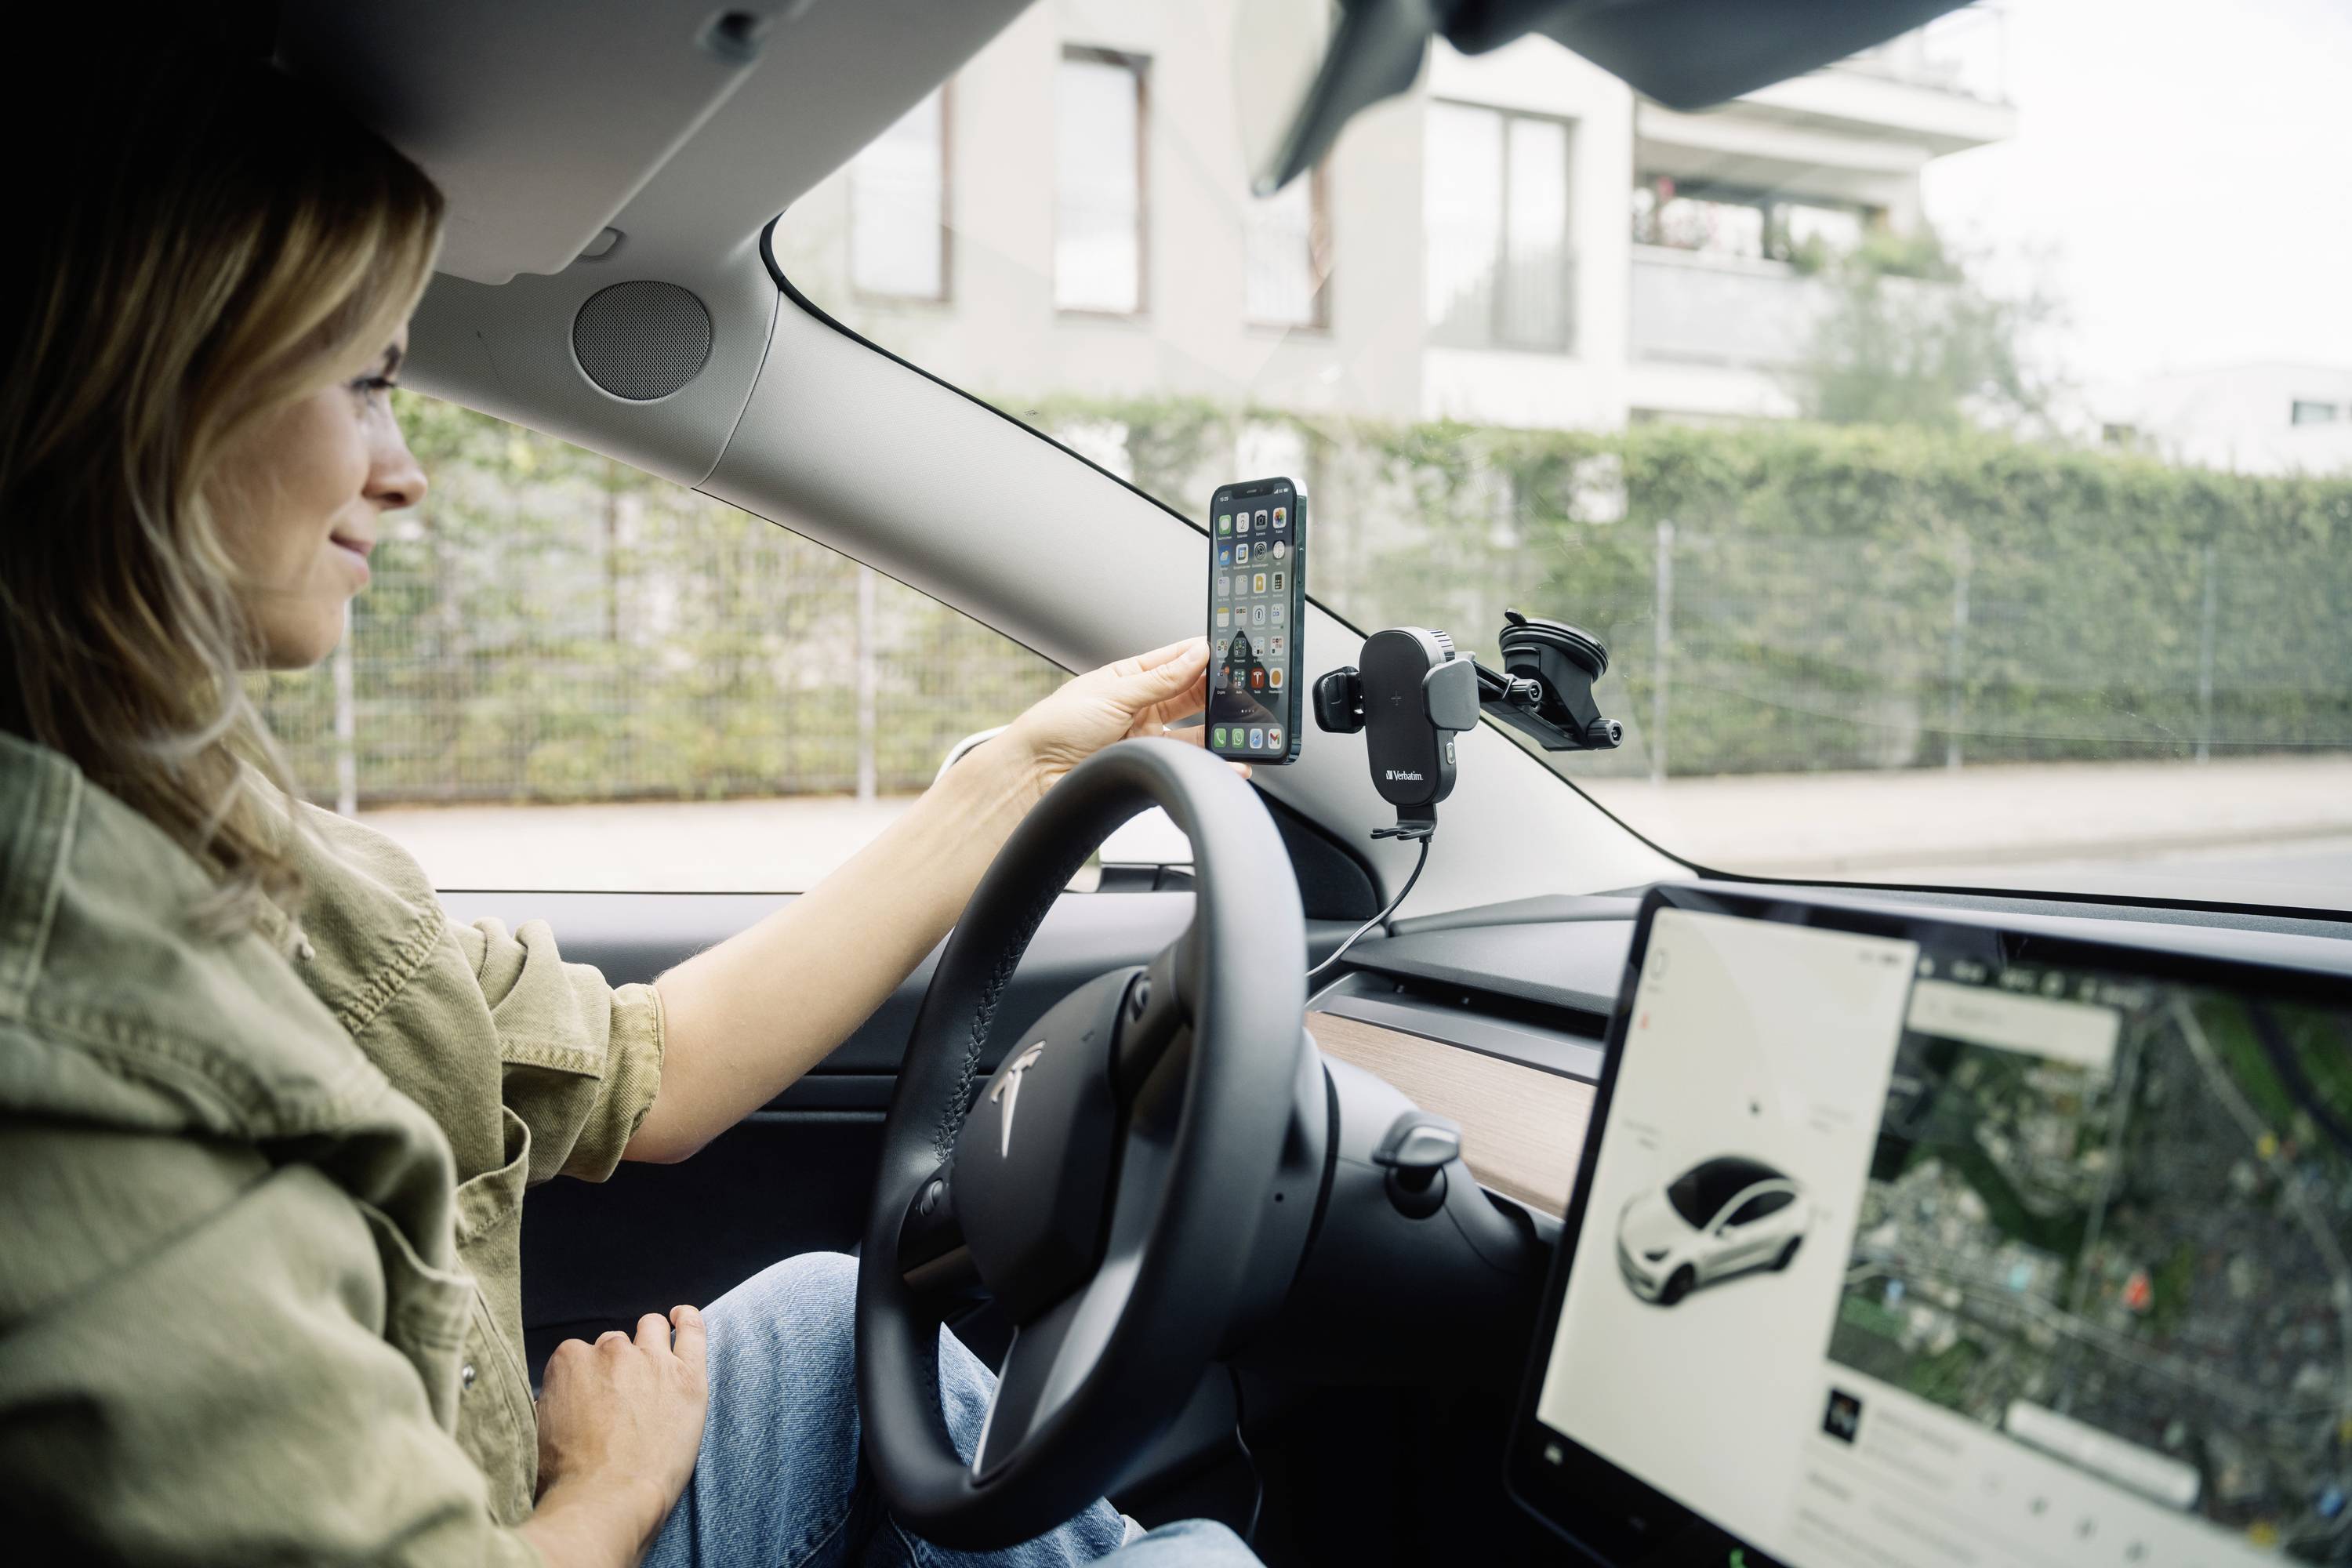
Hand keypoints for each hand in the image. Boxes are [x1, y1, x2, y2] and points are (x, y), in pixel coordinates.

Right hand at [521, 1307, 707, 1565]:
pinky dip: (688, 1320)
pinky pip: (693, 1331)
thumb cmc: (567, 1478)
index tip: (591, 1400)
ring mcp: (652, 1360)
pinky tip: (683, 1319)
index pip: (580, 1354)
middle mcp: (611, 1351)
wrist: (606, 1502)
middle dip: (617, 1365)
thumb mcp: (538, 1429)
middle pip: (616, 1344)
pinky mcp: (687, 1376)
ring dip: (650, 1341)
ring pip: (651, 1329)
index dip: (587, 1378)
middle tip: (622, 1400)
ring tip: (652, 1366)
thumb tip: (555, 1394)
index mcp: (570, 1360)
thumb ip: (550, 1398)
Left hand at [998, 637, 1242, 803]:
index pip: (1177, 660)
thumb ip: (1160, 678)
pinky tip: (1231, 757)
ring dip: (1220, 725)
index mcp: (1129, 677)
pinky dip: (1213, 758)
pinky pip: (1189, 759)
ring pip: (1196, 729)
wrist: (1034, 775)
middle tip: (1245, 686)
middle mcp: (1141, 706)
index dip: (1204, 654)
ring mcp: (1148, 737)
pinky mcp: (1151, 764)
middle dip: (1219, 690)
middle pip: (1192, 694)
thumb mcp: (1113, 693)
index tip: (1232, 650)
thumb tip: (1196, 654)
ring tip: (1243, 723)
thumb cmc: (1056, 726)